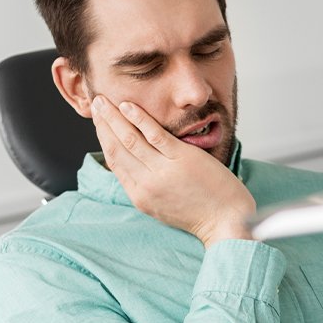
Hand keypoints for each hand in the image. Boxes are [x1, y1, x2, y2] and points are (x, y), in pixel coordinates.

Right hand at [91, 95, 255, 246]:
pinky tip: (129, 106)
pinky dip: (139, 119)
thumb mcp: (163, 205)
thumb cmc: (201, 213)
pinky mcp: (181, 160)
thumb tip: (136, 164)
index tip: (99, 122)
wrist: (226, 221)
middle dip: (104, 123)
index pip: (115, 162)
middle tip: (96, 103)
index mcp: (140, 196)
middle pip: (117, 148)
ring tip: (105, 100)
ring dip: (114, 117)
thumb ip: (147, 185)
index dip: (103, 138)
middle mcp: (147, 185)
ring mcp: (163, 172)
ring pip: (130, 139)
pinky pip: (154, 135)